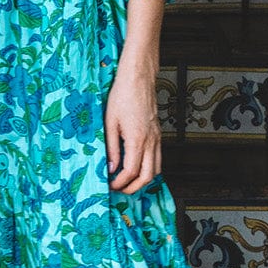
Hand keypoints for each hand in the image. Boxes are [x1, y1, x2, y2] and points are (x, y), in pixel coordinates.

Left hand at [105, 55, 161, 192]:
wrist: (138, 79)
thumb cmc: (122, 96)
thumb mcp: (109, 123)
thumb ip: (111, 148)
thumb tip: (111, 168)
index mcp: (137, 139)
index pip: (131, 172)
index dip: (119, 183)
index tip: (109, 185)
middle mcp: (150, 141)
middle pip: (148, 176)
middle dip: (133, 188)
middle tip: (118, 189)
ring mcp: (157, 138)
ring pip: (156, 169)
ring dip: (142, 180)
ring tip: (127, 181)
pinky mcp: (158, 134)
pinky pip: (157, 158)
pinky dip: (149, 168)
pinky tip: (136, 166)